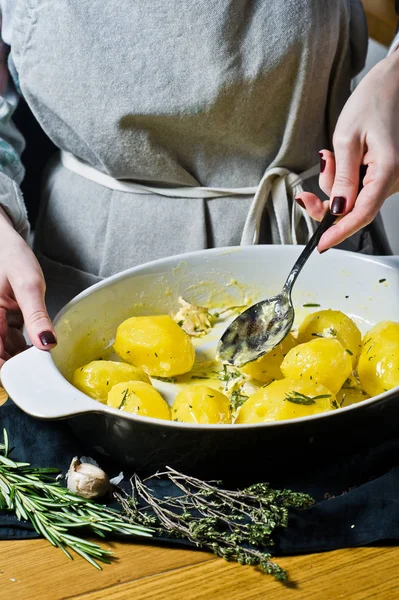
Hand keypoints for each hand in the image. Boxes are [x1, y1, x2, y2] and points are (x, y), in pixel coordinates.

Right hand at [0, 208, 55, 367]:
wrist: (2, 240)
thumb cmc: (10, 255)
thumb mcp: (28, 284)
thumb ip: (37, 315)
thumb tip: (47, 344)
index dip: (9, 371)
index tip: (30, 377)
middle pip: (0, 354)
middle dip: (18, 364)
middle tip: (43, 368)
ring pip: (5, 349)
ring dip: (22, 356)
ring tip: (45, 356)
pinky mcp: (1, 320)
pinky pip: (9, 339)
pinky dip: (23, 344)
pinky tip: (39, 341)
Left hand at [296, 50, 398, 251]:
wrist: (396, 79)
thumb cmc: (375, 99)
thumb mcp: (349, 138)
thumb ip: (343, 177)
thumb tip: (339, 209)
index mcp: (388, 172)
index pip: (361, 214)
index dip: (339, 232)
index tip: (321, 245)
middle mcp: (393, 179)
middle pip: (355, 208)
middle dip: (329, 199)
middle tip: (308, 189)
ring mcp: (391, 177)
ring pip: (355, 197)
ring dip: (335, 182)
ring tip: (331, 153)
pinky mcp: (385, 171)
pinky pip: (360, 185)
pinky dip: (344, 176)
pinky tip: (338, 156)